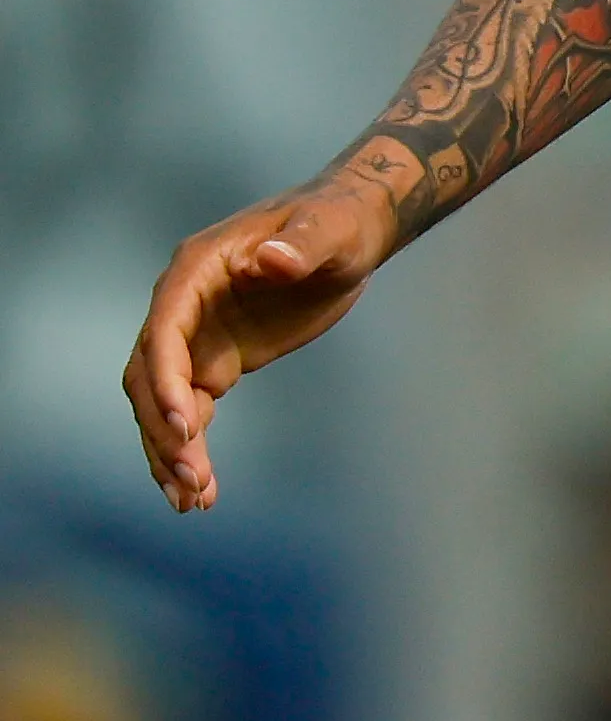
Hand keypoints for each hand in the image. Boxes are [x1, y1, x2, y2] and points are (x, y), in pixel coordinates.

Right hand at [123, 174, 394, 511]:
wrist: (348, 232)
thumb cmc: (339, 221)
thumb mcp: (331, 229)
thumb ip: (301, 245)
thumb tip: (270, 259)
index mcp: (197, 268)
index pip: (164, 330)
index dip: (167, 379)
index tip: (188, 423)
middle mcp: (183, 305)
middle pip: (151, 376)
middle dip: (166, 429)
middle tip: (193, 480)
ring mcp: (195, 336)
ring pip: (161, 402)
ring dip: (170, 450)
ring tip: (193, 500)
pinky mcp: (215, 361)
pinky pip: (188, 410)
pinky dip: (188, 448)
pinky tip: (200, 491)